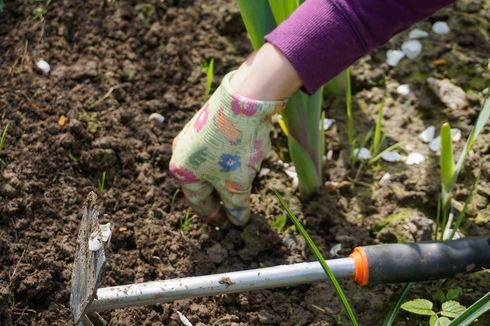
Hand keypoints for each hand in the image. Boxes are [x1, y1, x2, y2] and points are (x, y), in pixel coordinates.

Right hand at [169, 71, 285, 225]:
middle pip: (203, 183)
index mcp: (182, 171)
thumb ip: (236, 206)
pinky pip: (218, 149)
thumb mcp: (237, 184)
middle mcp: (182, 152)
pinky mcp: (207, 122)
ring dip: (228, 176)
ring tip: (246, 181)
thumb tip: (238, 221)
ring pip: (212, 165)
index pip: (198, 202)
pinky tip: (247, 157)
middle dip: (222, 195)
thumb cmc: (235, 147)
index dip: (215, 216)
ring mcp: (193, 135)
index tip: (228, 225)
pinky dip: (231, 159)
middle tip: (236, 208)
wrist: (245, 99)